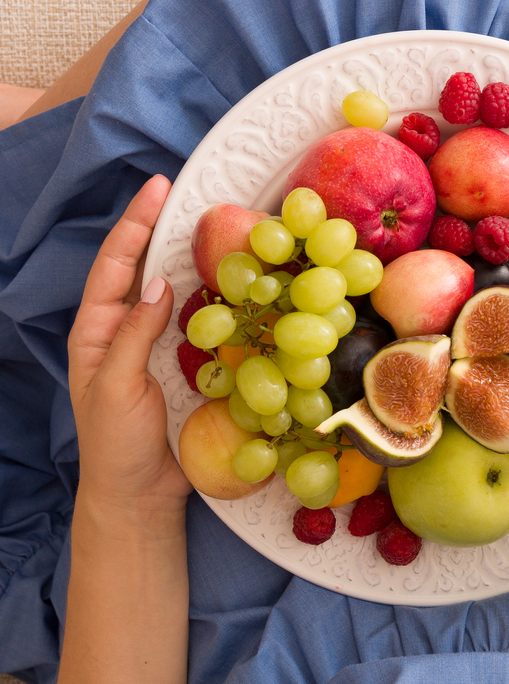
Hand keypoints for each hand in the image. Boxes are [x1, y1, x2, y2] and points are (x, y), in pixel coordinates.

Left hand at [67, 175, 189, 526]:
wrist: (140, 494)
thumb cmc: (116, 445)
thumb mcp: (117, 388)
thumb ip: (134, 335)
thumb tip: (159, 286)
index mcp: (97, 332)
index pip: (115, 266)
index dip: (134, 225)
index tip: (157, 189)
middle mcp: (126, 331)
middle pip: (143, 267)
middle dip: (160, 228)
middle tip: (188, 193)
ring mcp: (158, 347)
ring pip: (175, 291)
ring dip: (192, 259)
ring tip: (216, 227)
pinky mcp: (187, 365)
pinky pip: (203, 323)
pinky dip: (217, 298)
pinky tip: (238, 284)